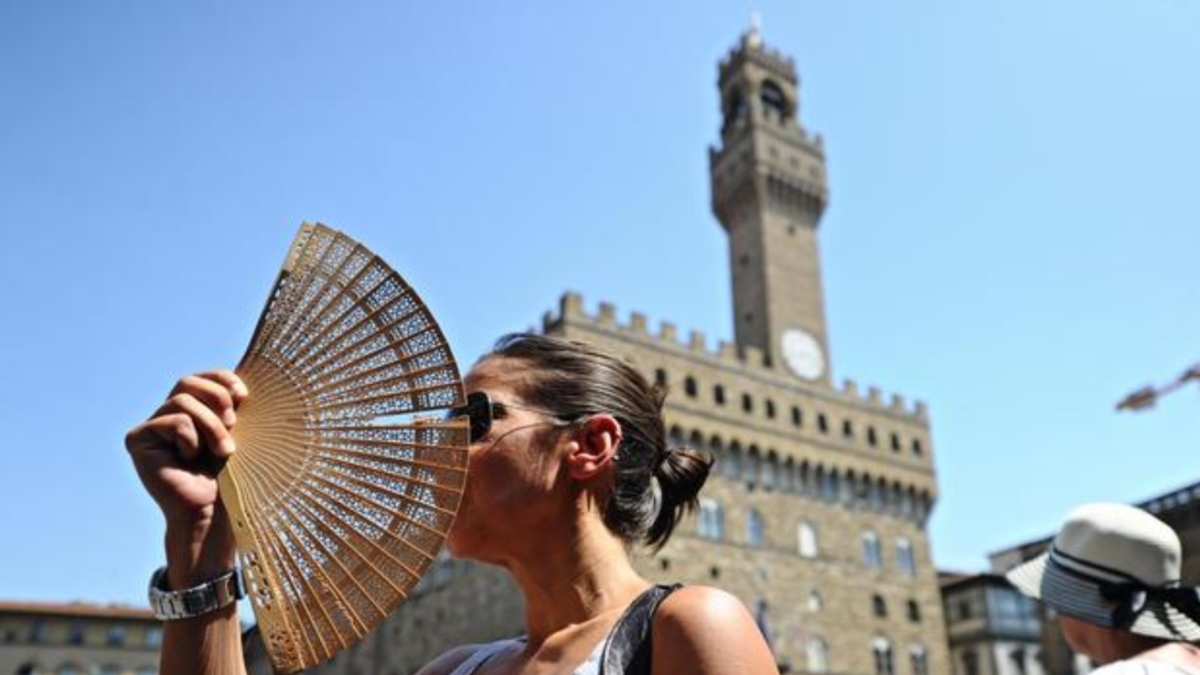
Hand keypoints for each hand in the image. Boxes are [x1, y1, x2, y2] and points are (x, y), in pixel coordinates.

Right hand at [126, 370, 247, 585]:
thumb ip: (231, 405)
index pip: (203, 377)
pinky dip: (190, 439)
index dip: (222, 379)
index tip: (244, 396)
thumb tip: (238, 383)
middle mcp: (167, 415)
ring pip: (183, 400)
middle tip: (233, 423)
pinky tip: (189, 460)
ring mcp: (151, 427)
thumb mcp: (237, 432)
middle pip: (187, 381)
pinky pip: (172, 421)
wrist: (215, 511)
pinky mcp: (138, 440)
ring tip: (222, 452)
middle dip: (216, 399)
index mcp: (193, 411)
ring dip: (211, 426)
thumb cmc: (232, 476)